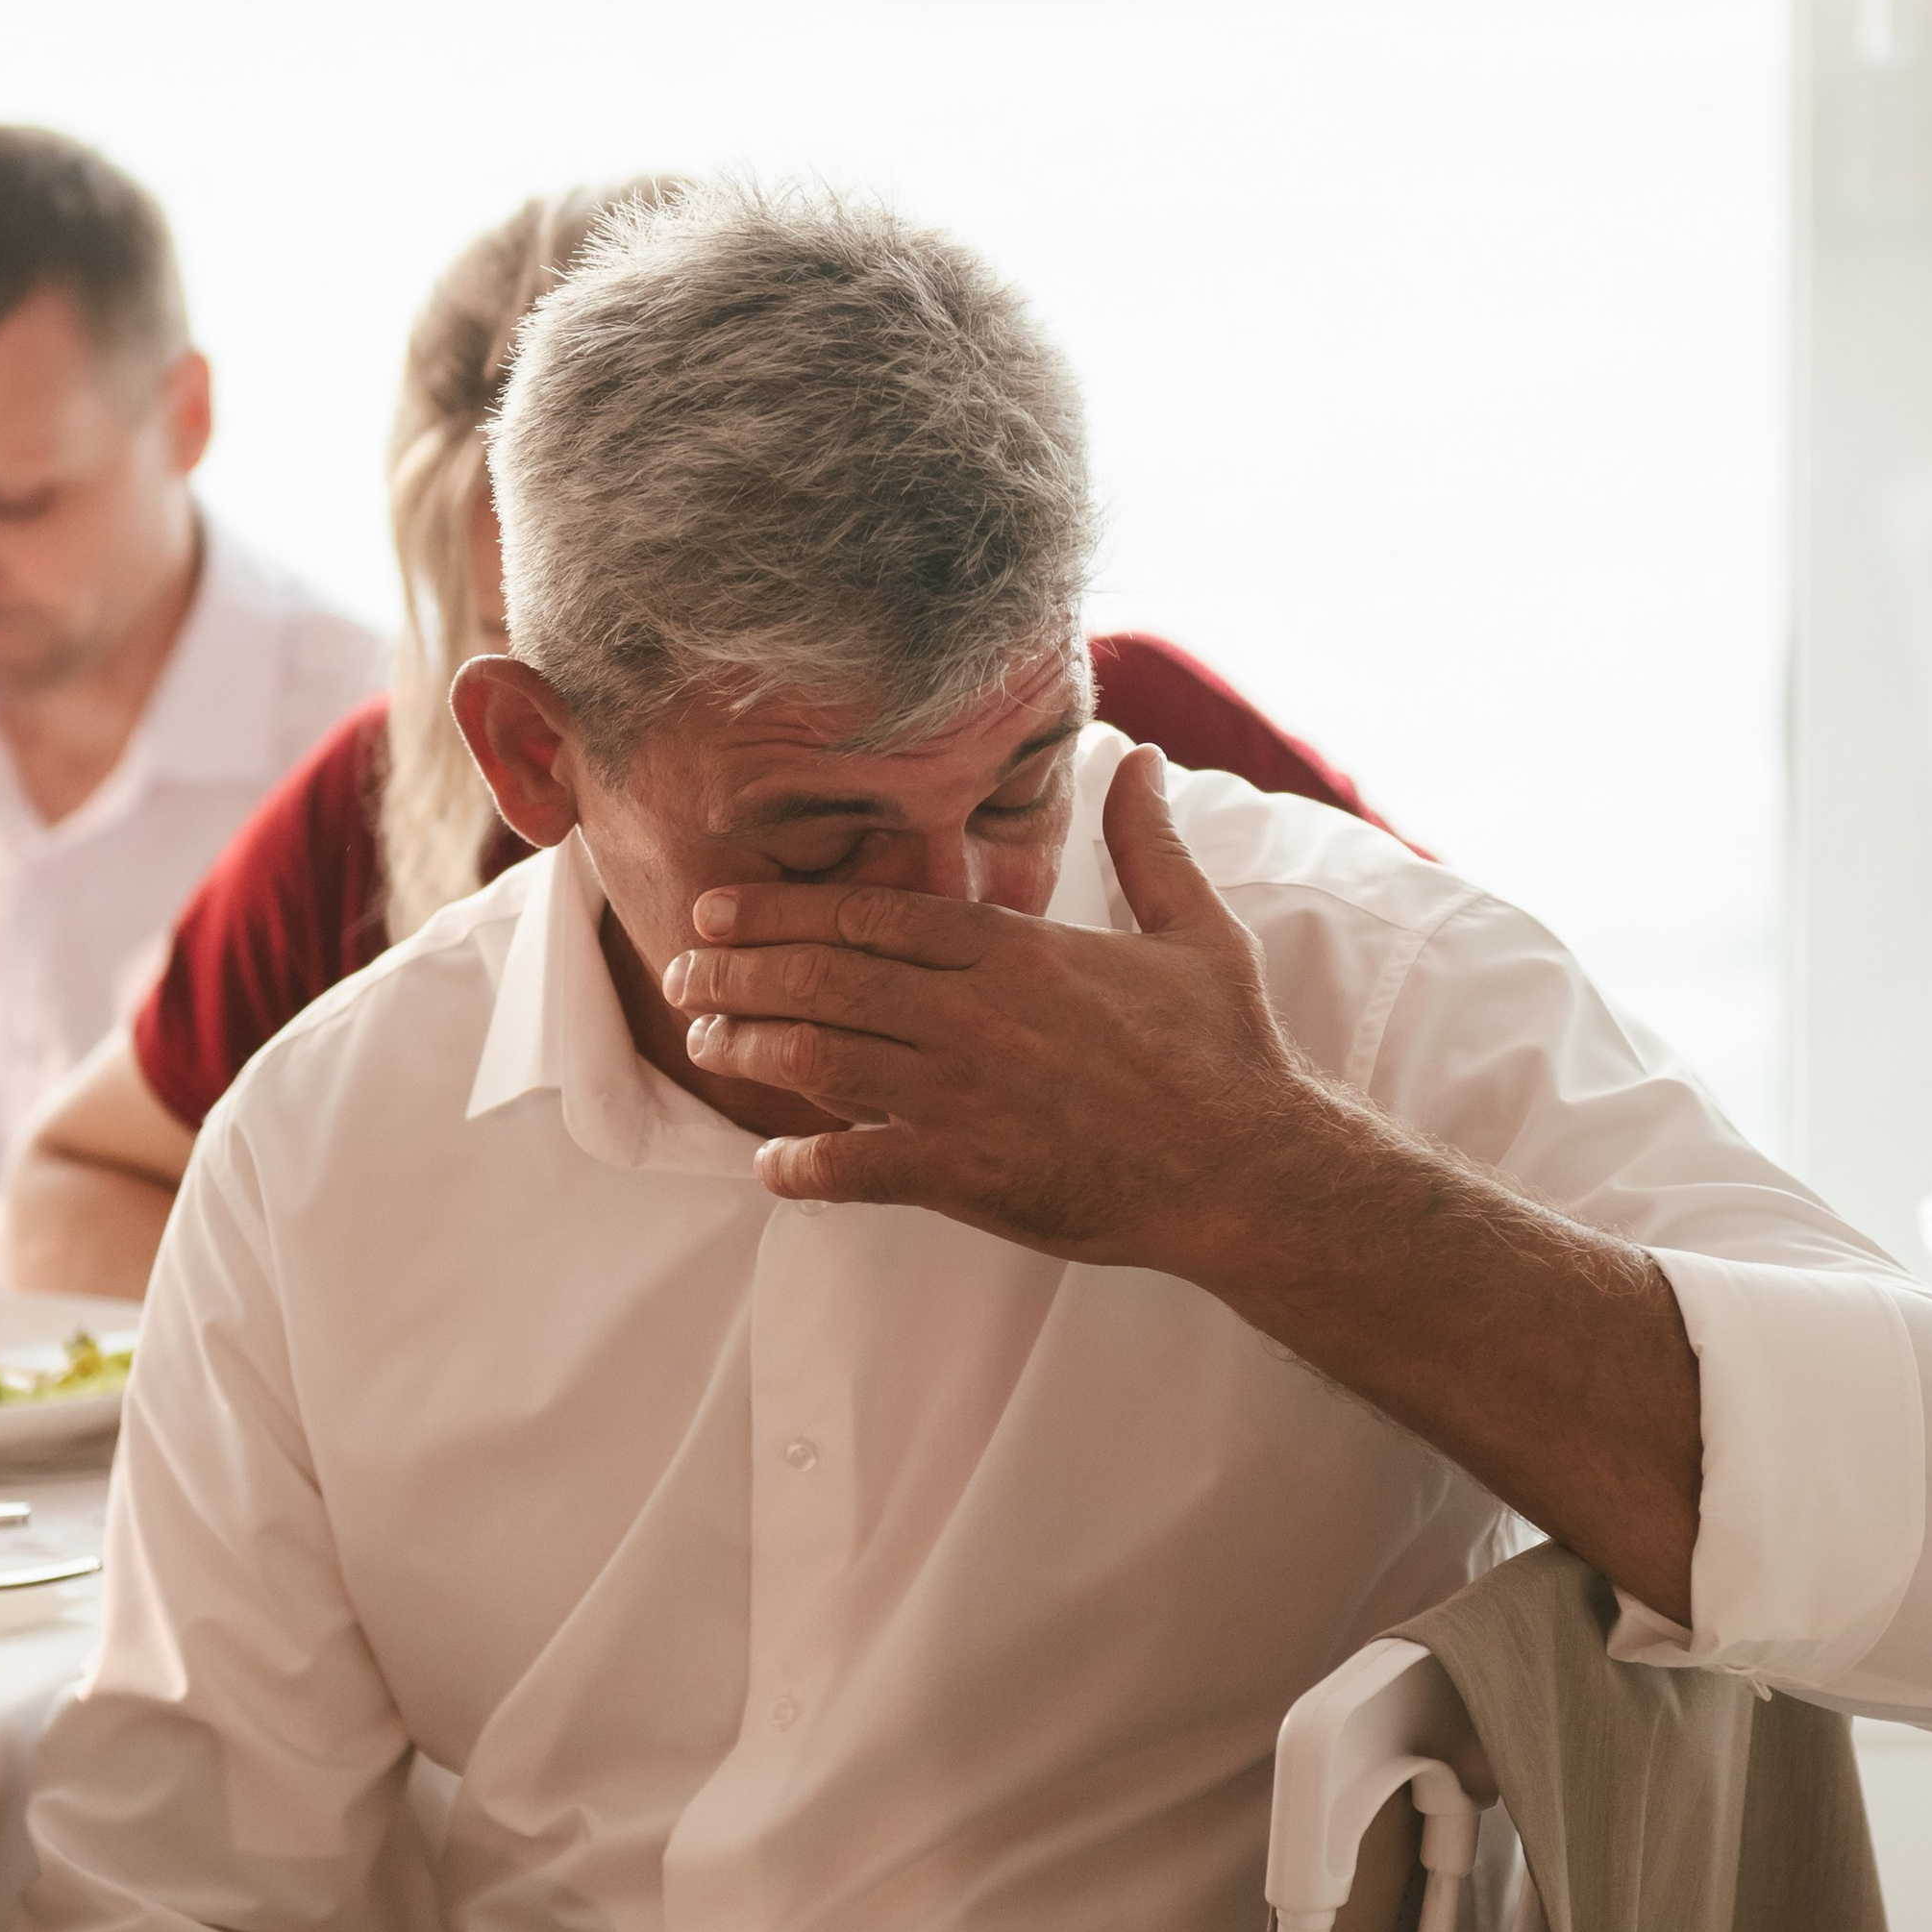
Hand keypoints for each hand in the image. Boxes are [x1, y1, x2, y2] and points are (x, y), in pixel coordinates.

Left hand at [663, 748, 1310, 1265]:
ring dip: (750, 1052)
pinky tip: (772, 1167)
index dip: (784, 914)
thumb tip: (1140, 756)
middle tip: (681, 975)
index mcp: (1016, 950)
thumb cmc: (1226, 1053)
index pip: (872, 916)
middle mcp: (974, 1014)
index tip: (722, 913)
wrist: (1251, 1170)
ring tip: (707, 1046)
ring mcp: (963, 1096)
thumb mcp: (1194, 929)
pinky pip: (856, 1166)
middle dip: (737, 975)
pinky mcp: (967, 1175)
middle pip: (823, 982)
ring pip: (820, 1062)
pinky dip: (803, 1167)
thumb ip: (1147, 843)